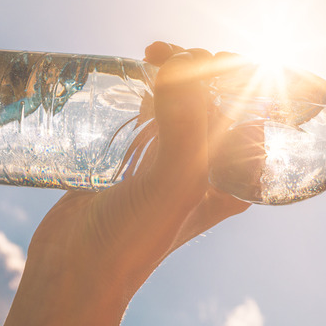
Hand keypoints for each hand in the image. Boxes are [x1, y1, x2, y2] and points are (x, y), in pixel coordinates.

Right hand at [0, 42, 249, 325]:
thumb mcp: (173, 185)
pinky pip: (153, 108)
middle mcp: (210, 165)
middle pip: (218, 99)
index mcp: (235, 176)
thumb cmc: (133, 239)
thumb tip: (184, 63)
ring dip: (176, 70)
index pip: (251, 110)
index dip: (235, 76)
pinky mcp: (138, 154)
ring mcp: (172, 158)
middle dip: (202, 66)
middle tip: (171, 54)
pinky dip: (150, 85)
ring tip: (152, 55)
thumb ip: (185, 126)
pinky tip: (138, 71)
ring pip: (185, 99)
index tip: (204, 57)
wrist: (74, 271)